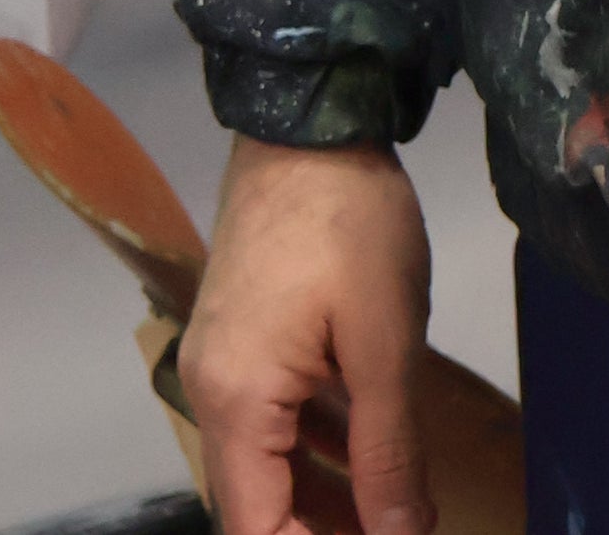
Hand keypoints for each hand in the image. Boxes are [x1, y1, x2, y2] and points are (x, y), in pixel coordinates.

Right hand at [180, 135, 435, 534]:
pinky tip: (367, 454)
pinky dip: (316, 445)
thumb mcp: (385, 343)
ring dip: (324, 497)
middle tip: (396, 531)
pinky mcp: (244, 331)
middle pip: (257, 502)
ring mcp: (223, 356)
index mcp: (236, 401)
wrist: (310, 115)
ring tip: (392, 515)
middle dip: (322, 532)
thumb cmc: (350, 223)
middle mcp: (212, 388)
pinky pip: (272, 415)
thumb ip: (389, 455)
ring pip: (268, 460)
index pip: (256, 529)